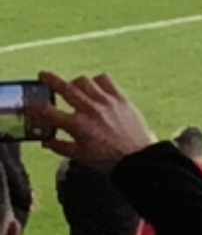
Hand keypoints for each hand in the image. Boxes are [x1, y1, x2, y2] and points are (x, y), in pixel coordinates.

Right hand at [38, 72, 155, 169]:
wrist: (137, 157)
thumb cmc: (108, 159)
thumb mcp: (79, 156)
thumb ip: (59, 147)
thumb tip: (45, 141)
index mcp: (77, 125)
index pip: (48, 112)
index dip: (35, 108)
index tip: (30, 105)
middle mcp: (90, 109)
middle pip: (65, 88)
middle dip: (50, 80)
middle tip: (43, 76)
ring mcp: (106, 101)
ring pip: (84, 81)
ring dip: (75, 83)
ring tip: (74, 88)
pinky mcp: (121, 98)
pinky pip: (105, 80)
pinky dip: (97, 81)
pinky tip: (95, 88)